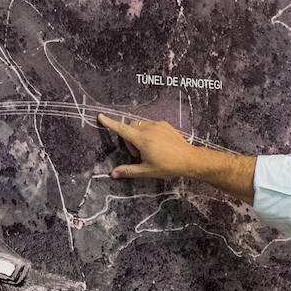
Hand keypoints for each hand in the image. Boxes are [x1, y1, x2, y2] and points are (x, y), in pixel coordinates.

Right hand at [97, 113, 255, 202]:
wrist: (189, 159)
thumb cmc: (168, 166)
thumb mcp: (147, 171)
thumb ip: (128, 170)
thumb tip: (113, 174)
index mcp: (142, 140)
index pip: (122, 129)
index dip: (110, 123)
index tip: (101, 116)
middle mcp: (149, 129)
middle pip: (131, 127)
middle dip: (129, 138)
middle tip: (137, 154)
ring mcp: (158, 125)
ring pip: (140, 125)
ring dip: (138, 135)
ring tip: (147, 150)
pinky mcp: (165, 125)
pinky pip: (151, 125)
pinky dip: (148, 132)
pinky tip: (156, 145)